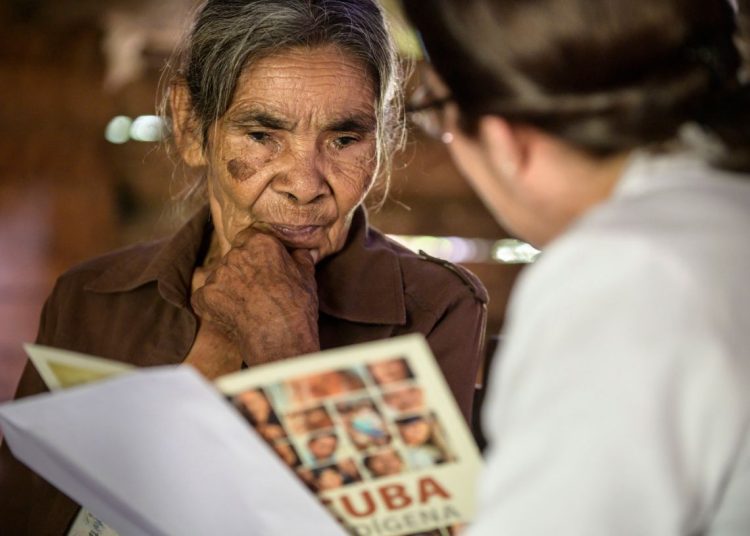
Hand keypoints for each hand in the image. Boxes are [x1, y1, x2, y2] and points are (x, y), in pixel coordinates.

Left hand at [191, 228, 319, 364]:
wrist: (280, 338)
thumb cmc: (297, 306)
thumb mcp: (307, 277)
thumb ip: (301, 258)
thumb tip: (303, 252)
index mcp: (260, 243)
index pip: (250, 237)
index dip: (256, 252)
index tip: (263, 265)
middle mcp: (234, 254)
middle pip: (234, 256)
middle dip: (242, 269)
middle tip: (256, 289)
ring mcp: (216, 276)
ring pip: (219, 276)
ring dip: (228, 286)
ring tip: (245, 305)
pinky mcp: (203, 297)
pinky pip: (205, 297)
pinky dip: (214, 305)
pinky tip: (231, 315)